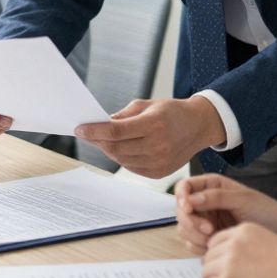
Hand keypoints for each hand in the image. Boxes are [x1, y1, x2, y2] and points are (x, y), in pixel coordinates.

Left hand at [74, 97, 224, 178]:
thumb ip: (123, 115)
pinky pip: (131, 167)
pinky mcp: (159, 173)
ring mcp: (159, 162)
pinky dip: (120, 158)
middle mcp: (157, 145)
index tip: (79, 128)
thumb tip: (101, 124)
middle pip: (115, 148)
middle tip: (86, 134)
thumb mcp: (146, 104)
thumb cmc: (171, 112)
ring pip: (121, 160)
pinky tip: (117, 149)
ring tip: (100, 140)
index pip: (115, 132)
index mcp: (153, 124)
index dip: (94, 131)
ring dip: (107, 150)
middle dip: (96, 141)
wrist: (197, 126)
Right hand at [175, 173, 276, 254]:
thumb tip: (191, 199)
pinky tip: (213, 248)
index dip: (181, 197)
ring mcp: (206, 221)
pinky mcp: (209, 239)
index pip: (184, 187)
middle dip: (191, 221)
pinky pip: (192, 243)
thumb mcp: (243, 199)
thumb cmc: (268, 212)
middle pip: (180, 209)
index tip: (188, 208)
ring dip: (193, 236)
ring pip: (184, 228)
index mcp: (212, 186)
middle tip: (208, 231)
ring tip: (214, 240)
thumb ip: (216, 197)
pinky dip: (197, 247)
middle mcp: (206, 202)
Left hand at [203, 222, 276, 277]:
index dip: (219, 255)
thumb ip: (247, 244)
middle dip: (215, 268)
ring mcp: (229, 262)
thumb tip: (228, 256)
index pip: (216, 240)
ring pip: (206, 272)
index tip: (224, 265)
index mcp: (243, 230)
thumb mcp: (269, 241)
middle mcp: (233, 243)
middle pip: (208, 256)